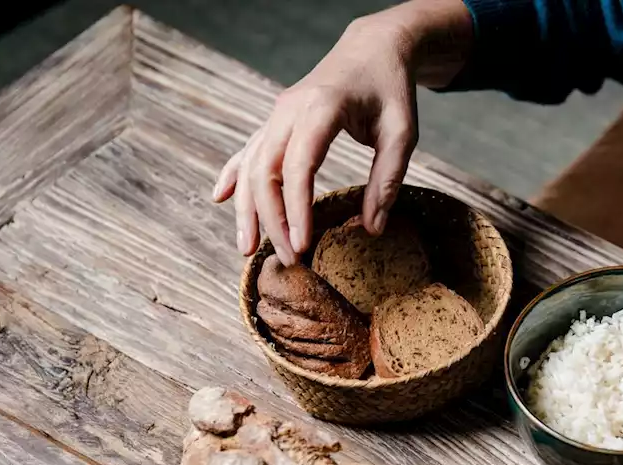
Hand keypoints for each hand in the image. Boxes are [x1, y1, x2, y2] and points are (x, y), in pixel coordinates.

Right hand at [211, 0, 472, 263]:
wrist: (372, 49)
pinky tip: (220, 198)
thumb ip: (388, 179)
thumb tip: (373, 229)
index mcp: (322, 108)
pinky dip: (234, 175)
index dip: (297, 208)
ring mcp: (278, 114)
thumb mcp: (402, 132)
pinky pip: (248, 150)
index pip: (300, 165)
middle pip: (267, 171)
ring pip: (252, 165)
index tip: (302, 244)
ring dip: (247, 208)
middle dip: (272, 219)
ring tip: (248, 250)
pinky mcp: (276, 120)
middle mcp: (290, 109)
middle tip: (288, 259)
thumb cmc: (390, 90)